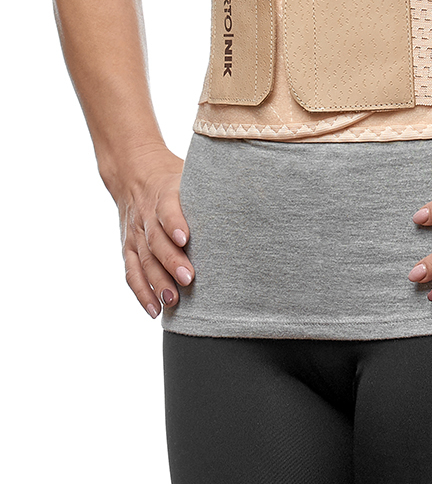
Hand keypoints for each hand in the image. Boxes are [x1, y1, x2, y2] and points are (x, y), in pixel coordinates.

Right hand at [106, 145, 194, 318]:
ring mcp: (135, 234)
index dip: (175, 223)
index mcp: (164, 193)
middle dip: (171, 261)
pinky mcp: (129, 248)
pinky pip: (132, 272)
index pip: (167, 208)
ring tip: (173, 300)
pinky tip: (155, 310)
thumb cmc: (173, 177)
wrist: (134, 172)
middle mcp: (146, 215)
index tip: (186, 238)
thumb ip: (211, 185)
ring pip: (144, 260)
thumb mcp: (189, 173)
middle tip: (189, 279)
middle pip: (156, 240)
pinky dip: (142, 293)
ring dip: (158, 282)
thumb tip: (251, 192)